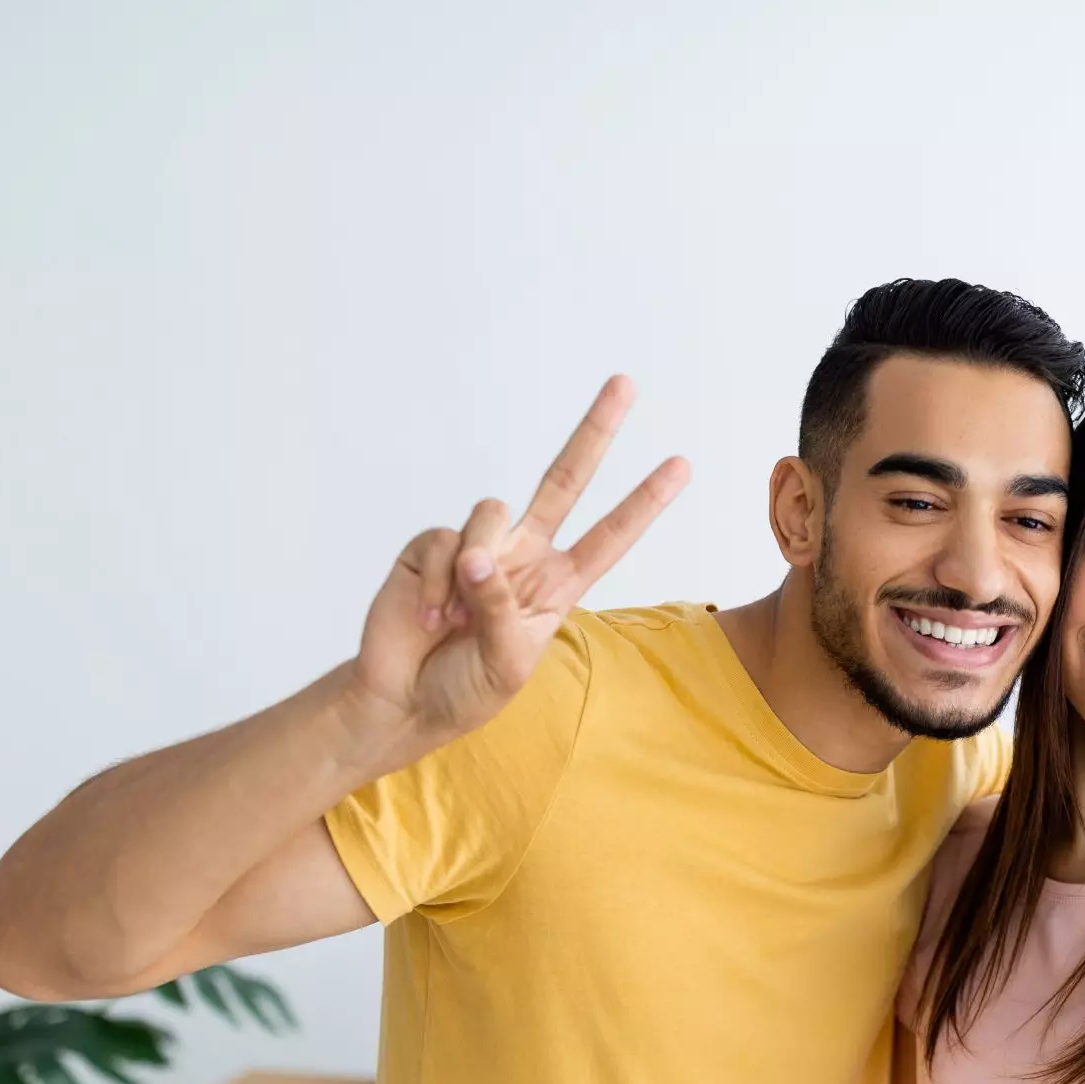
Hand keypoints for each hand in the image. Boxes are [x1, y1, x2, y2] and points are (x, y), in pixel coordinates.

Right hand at [349, 376, 690, 747]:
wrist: (403, 700)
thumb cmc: (465, 688)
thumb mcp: (506, 663)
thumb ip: (502, 609)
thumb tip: (479, 557)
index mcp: (557, 583)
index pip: (610, 536)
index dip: (643, 502)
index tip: (680, 466)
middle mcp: (523, 554)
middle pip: (564, 480)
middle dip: (594, 432)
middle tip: (626, 384)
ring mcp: (478, 545)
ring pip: (492, 510)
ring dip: (475, 569)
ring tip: (455, 619)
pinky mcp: (433, 546)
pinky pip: (444, 541)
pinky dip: (438, 582)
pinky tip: (429, 614)